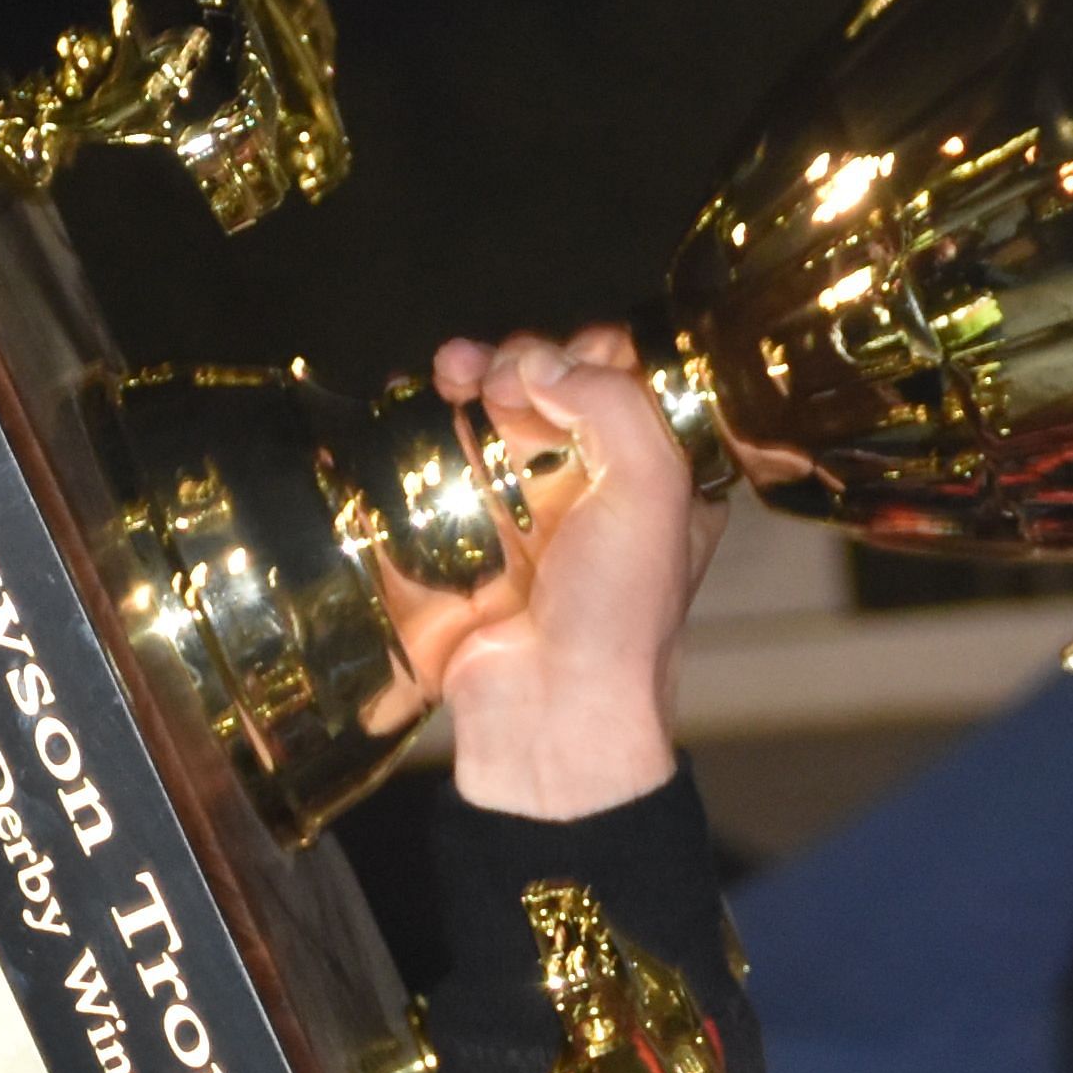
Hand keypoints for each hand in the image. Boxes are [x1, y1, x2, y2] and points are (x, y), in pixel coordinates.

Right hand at [411, 328, 719, 823]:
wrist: (546, 717)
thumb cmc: (616, 618)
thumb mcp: (651, 497)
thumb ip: (614, 406)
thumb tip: (540, 362)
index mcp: (654, 477)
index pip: (627, 378)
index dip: (591, 355)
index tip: (564, 370)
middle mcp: (591, 484)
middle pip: (552, 381)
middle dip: (523, 359)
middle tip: (502, 382)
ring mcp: (520, 506)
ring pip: (491, 406)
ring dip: (470, 371)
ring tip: (452, 373)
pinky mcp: (459, 531)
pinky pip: (438, 454)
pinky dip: (423, 416)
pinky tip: (417, 397)